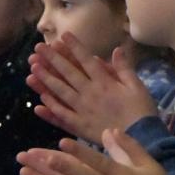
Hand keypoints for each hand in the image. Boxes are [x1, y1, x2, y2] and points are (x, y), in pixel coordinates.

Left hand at [27, 33, 156, 143]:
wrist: (141, 138)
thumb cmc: (141, 111)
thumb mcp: (137, 86)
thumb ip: (124, 68)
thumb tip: (117, 49)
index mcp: (104, 82)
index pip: (86, 60)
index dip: (74, 47)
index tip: (62, 36)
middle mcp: (90, 93)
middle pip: (68, 73)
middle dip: (52, 58)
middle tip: (38, 47)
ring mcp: (82, 110)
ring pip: (60, 92)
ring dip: (46, 79)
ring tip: (33, 68)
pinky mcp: (80, 126)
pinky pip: (62, 115)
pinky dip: (51, 108)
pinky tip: (40, 100)